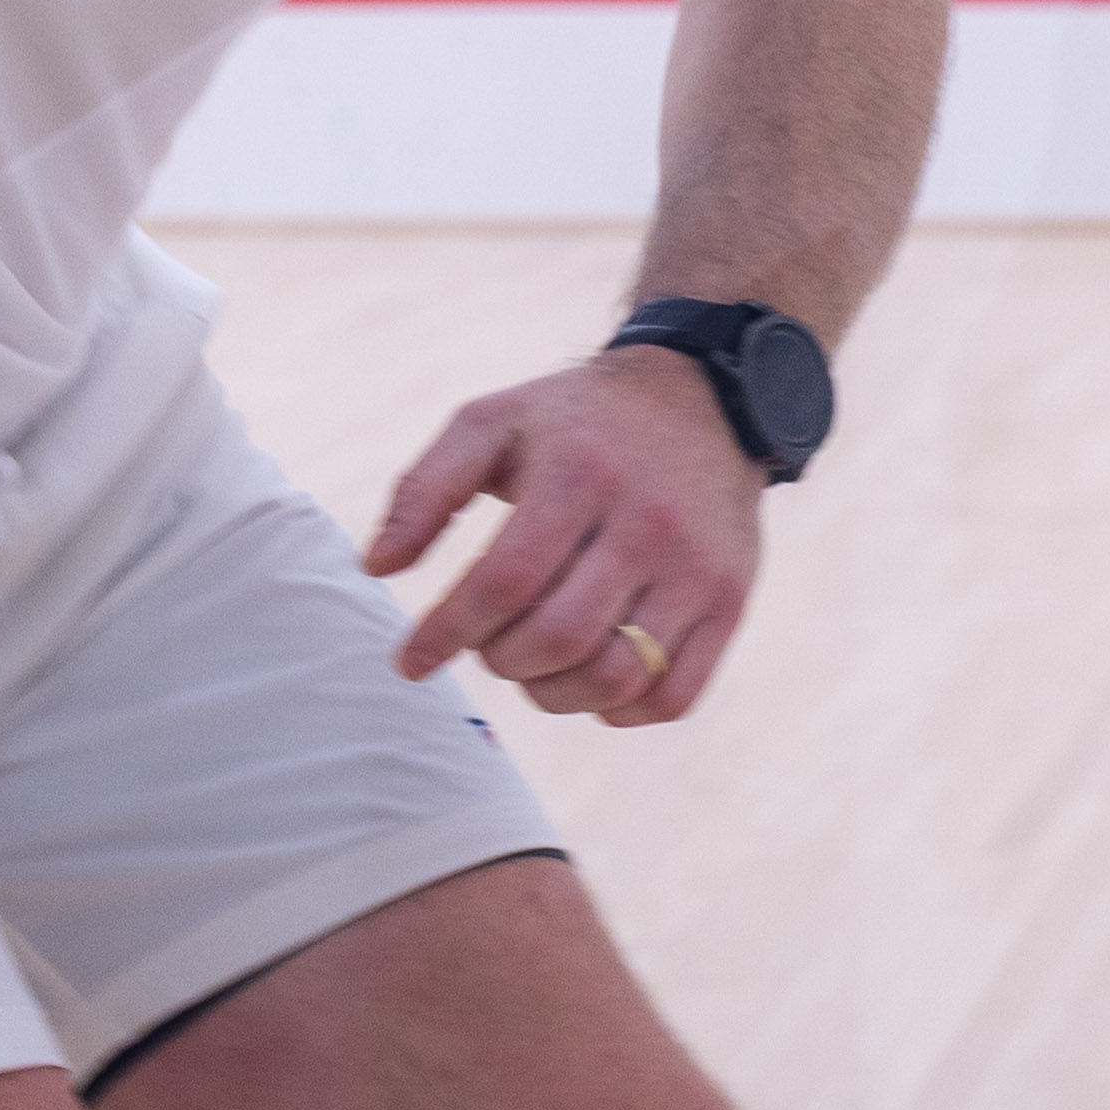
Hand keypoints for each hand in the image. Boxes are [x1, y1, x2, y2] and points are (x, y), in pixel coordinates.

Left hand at [365, 345, 762, 726]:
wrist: (702, 399)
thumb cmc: (574, 423)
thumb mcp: (491, 423)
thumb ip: (425, 488)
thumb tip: (379, 567)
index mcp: (580, 471)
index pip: (505, 580)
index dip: (447, 632)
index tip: (411, 660)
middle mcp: (648, 520)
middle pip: (559, 637)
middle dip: (500, 660)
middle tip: (486, 645)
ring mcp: (698, 566)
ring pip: (616, 677)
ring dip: (553, 694)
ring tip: (532, 665)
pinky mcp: (731, 600)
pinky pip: (673, 695)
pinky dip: (618, 710)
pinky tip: (589, 678)